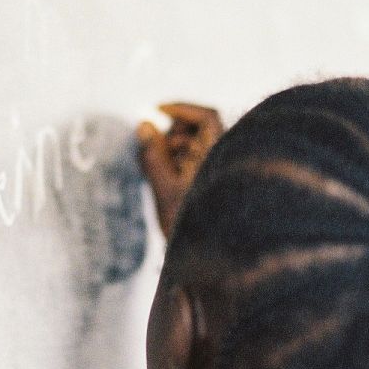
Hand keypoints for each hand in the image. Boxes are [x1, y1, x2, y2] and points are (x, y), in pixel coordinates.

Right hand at [137, 103, 223, 239]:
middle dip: (174, 132)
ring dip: (173, 148)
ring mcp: (218, 170)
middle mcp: (223, 160)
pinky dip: (177, 162)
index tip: (157, 110)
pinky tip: (165, 179)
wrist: (204, 260)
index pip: (207, 117)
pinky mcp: (210, 181)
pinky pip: (194, 160)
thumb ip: (153, 154)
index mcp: (219, 157)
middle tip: (155, 148)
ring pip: (195, 144)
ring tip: (159, 170)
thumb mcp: (164, 188)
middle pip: (200, 128)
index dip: (182, 108)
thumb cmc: (188, 225)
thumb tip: (145, 125)